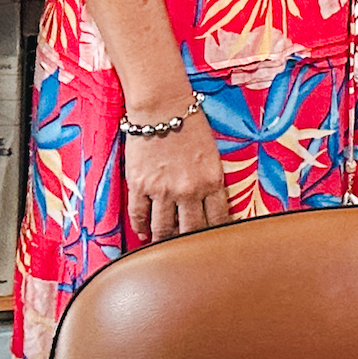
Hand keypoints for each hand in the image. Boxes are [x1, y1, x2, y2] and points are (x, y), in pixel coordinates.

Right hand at [122, 103, 228, 244]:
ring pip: (163, 229)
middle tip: (187, 251)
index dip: (216, 236)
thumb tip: (208, 207)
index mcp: (212, 181)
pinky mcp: (139, 185)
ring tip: (163, 247)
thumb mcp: (212, 154)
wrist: (162, 106)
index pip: (218, 220)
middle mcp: (188, 190)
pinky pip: (139, 216)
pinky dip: (141, 228)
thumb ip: (211, 182)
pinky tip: (144, 233)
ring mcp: (162, 190)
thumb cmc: (190, 124)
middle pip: (191, 231)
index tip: (213, 244)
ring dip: (163, 240)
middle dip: (190, 244)